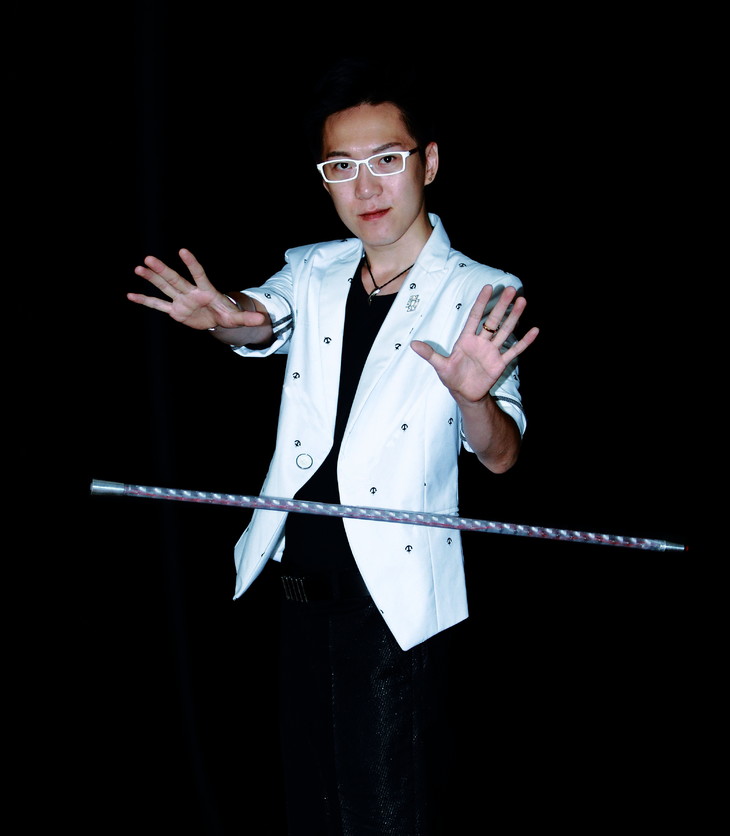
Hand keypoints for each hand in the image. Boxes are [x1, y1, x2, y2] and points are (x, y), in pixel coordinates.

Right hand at [128, 248, 262, 330]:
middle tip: (149, 259)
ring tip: (138, 268)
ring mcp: (181, 301)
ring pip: (164, 288)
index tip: (183, 251)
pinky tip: (131, 295)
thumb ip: (247, 317)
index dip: (191, 263)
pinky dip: (146, 301)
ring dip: (152, 279)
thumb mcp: (238, 318)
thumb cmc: (228, 315)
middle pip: (175, 280)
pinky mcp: (176, 311)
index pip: (198, 274)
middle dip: (163, 271)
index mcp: (206, 291)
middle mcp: (191, 293)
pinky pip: (159, 305)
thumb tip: (263, 319)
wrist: (218, 319)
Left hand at [410, 284, 538, 404]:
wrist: (465, 394)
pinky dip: (524, 342)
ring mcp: (492, 351)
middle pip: (493, 320)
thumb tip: (412, 344)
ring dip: (514, 317)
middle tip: (511, 289)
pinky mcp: (500, 363)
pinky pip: (514, 351)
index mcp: (466, 339)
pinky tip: (534, 330)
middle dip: (502, 305)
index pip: (475, 317)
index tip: (488, 288)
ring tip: (523, 301)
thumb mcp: (440, 366)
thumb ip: (429, 354)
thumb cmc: (452, 377)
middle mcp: (481, 342)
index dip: (481, 303)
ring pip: (505, 331)